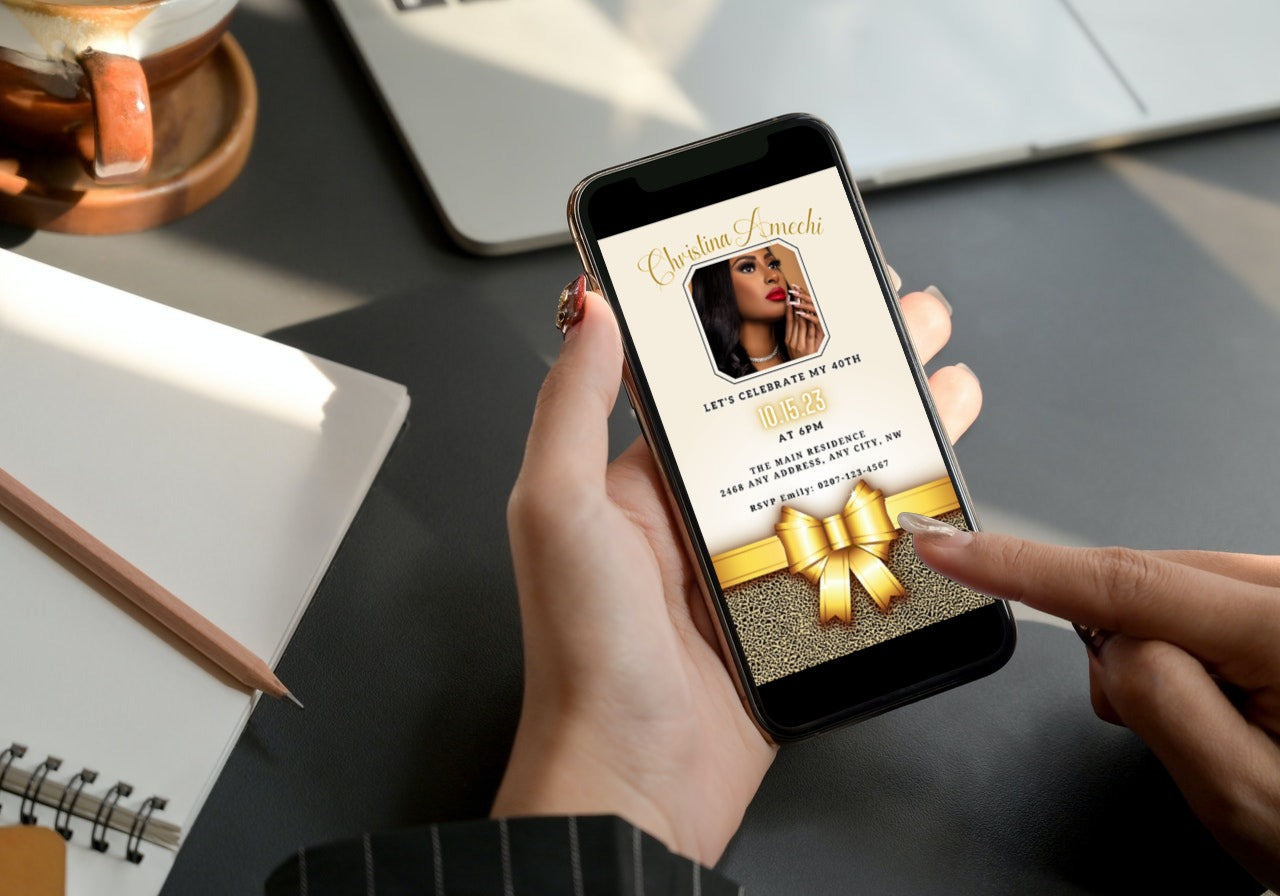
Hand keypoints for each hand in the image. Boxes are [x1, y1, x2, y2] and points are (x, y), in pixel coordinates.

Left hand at [495, 279, 979, 864]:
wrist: (635, 782)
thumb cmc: (584, 653)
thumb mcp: (558, 510)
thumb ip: (571, 407)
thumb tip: (589, 310)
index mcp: (647, 478)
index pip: (717, 380)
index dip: (768, 327)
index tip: (813, 278)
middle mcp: (705, 510)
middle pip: (794, 415)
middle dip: (855, 359)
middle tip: (909, 315)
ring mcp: (757, 558)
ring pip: (838, 469)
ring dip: (892, 419)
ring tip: (943, 377)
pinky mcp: (798, 608)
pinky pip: (860, 544)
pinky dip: (904, 507)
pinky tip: (937, 476)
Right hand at [908, 527, 1279, 890]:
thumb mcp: (1244, 800)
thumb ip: (1158, 704)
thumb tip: (1106, 640)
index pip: (1122, 580)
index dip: (1019, 563)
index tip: (950, 545)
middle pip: (1150, 581)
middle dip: (1127, 646)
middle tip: (1181, 734)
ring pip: (1176, 590)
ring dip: (1168, 653)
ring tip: (1229, 729)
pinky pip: (1207, 598)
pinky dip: (1194, 646)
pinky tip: (1239, 700)